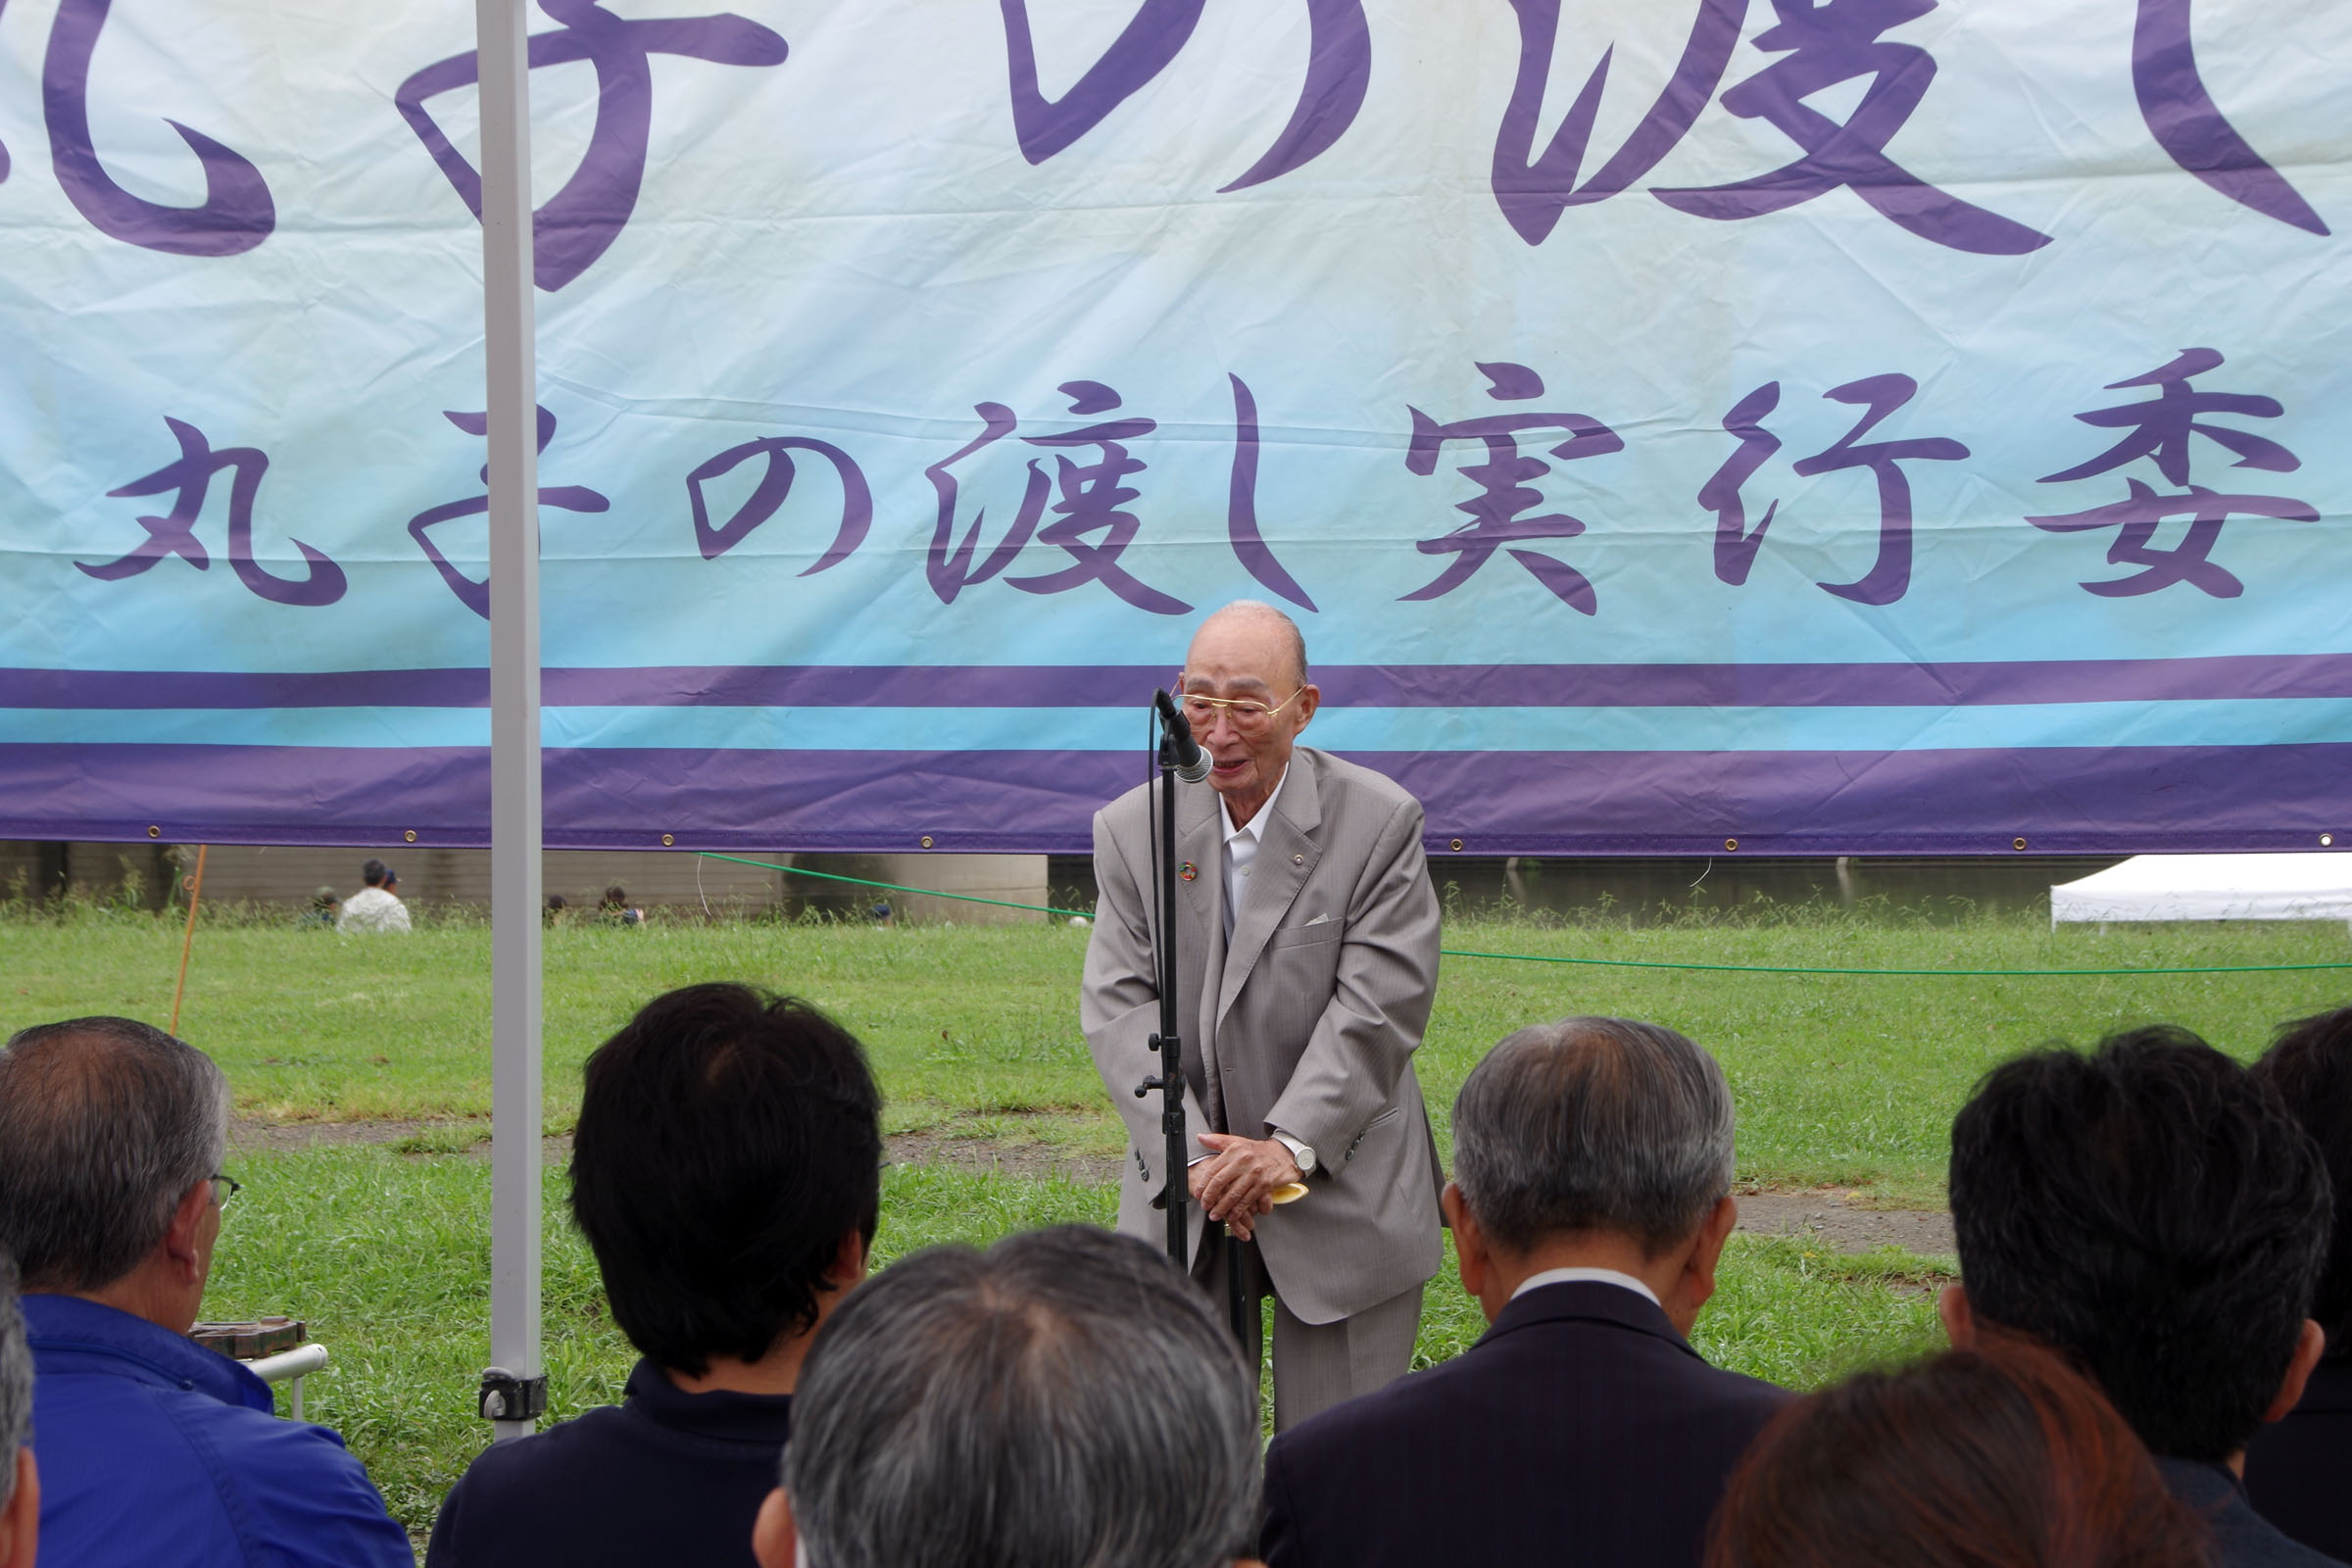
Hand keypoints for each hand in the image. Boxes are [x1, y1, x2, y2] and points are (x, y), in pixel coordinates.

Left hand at [1188, 1134, 1302, 1240]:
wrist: (1285, 1153)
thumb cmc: (1259, 1150)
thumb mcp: (1238, 1141)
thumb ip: (1218, 1141)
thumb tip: (1200, 1137)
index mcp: (1235, 1151)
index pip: (1214, 1169)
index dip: (1204, 1183)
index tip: (1198, 1193)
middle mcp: (1244, 1161)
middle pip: (1221, 1182)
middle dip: (1210, 1197)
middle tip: (1204, 1206)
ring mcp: (1255, 1174)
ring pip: (1234, 1194)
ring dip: (1222, 1207)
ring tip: (1215, 1215)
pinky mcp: (1264, 1185)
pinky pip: (1248, 1200)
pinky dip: (1239, 1210)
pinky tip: (1232, 1215)